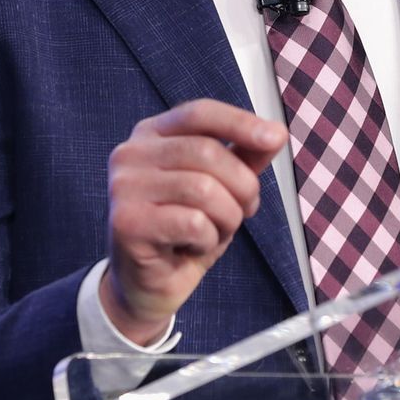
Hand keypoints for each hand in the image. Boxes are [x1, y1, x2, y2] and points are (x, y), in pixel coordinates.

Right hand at [100, 99, 288, 344]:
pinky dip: (208, 240)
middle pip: (208, 152)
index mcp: (151, 135)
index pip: (199, 113)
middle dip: (242, 186)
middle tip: (243, 211)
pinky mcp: (127, 222)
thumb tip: (275, 134)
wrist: (146, 287)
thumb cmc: (183, 233)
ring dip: (227, 218)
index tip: (275, 137)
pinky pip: (193, 223)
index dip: (240, 123)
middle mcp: (130, 154)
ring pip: (204, 189)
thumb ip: (243, 158)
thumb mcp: (221, 189)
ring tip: (214, 232)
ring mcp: (124, 187)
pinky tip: (192, 248)